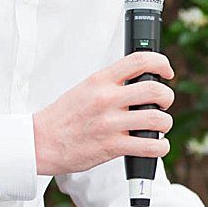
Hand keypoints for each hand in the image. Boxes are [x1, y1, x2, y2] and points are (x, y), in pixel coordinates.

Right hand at [34, 51, 174, 175]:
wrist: (40, 142)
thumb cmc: (63, 117)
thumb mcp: (85, 88)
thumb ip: (110, 83)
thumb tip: (138, 79)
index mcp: (100, 80)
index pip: (138, 60)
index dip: (161, 63)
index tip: (166, 71)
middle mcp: (107, 99)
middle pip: (155, 89)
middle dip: (167, 97)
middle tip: (163, 103)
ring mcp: (110, 123)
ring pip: (158, 119)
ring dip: (165, 123)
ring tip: (159, 126)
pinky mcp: (112, 146)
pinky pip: (150, 146)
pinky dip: (160, 146)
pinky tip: (156, 145)